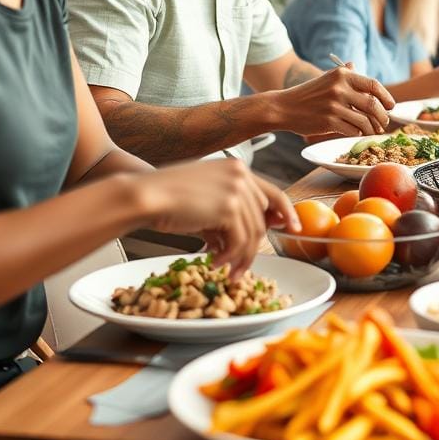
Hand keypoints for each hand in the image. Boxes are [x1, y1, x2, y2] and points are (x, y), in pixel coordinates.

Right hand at [144, 158, 299, 271]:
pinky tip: (214, 263)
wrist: (146, 195)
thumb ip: (230, 207)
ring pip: (253, 233)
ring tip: (227, 271)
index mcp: (237, 168)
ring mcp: (237, 190)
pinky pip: (240, 241)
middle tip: (242, 267)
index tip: (293, 229)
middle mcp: (241, 175)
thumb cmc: (167, 196)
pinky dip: (229, 257)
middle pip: (262, 218)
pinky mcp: (229, 208)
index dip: (286, 212)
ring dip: (241, 257)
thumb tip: (251, 235)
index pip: (273, 192)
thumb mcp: (206, 194)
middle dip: (254, 246)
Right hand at [278, 65, 394, 137]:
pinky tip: (357, 132)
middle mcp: (339, 88)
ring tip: (374, 131)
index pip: (373, 85)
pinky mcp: (329, 122)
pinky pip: (353, 130)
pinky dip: (358, 133)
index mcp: (342, 75)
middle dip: (383, 116)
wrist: (284, 107)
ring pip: (365, 121)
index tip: (391, 106)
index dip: (386, 97)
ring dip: (373, 128)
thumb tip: (355, 66)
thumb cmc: (308, 94)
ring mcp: (334, 106)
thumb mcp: (326, 79)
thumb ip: (343, 74)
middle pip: (373, 105)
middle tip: (385, 122)